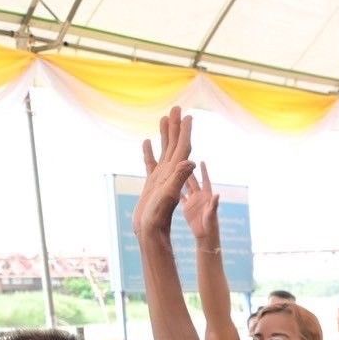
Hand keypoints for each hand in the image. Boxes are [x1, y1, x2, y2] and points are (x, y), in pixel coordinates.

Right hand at [133, 107, 195, 239]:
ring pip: (165, 151)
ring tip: (164, 118)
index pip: (184, 148)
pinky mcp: (152, 184)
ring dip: (166, 135)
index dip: (186, 132)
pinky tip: (147, 142)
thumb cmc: (158, 218)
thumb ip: (180, 180)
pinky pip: (151, 163)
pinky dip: (150, 152)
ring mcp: (162, 178)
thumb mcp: (170, 197)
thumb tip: (190, 162)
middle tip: (176, 107)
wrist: (150, 232)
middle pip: (176, 145)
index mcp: (177, 173)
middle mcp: (172, 173)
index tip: (188, 115)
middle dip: (176, 127)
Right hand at [180, 163, 219, 240]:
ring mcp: (193, 201)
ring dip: (181, 180)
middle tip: (182, 161)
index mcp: (207, 196)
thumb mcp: (212, 214)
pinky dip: (175, 192)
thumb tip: (218, 194)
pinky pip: (180, 198)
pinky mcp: (187, 208)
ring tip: (174, 170)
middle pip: (193, 181)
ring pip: (186, 188)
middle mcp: (200, 196)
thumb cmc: (211, 225)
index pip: (205, 180)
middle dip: (188, 171)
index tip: (201, 161)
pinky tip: (169, 185)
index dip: (204, 171)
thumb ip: (214, 204)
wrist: (205, 235)